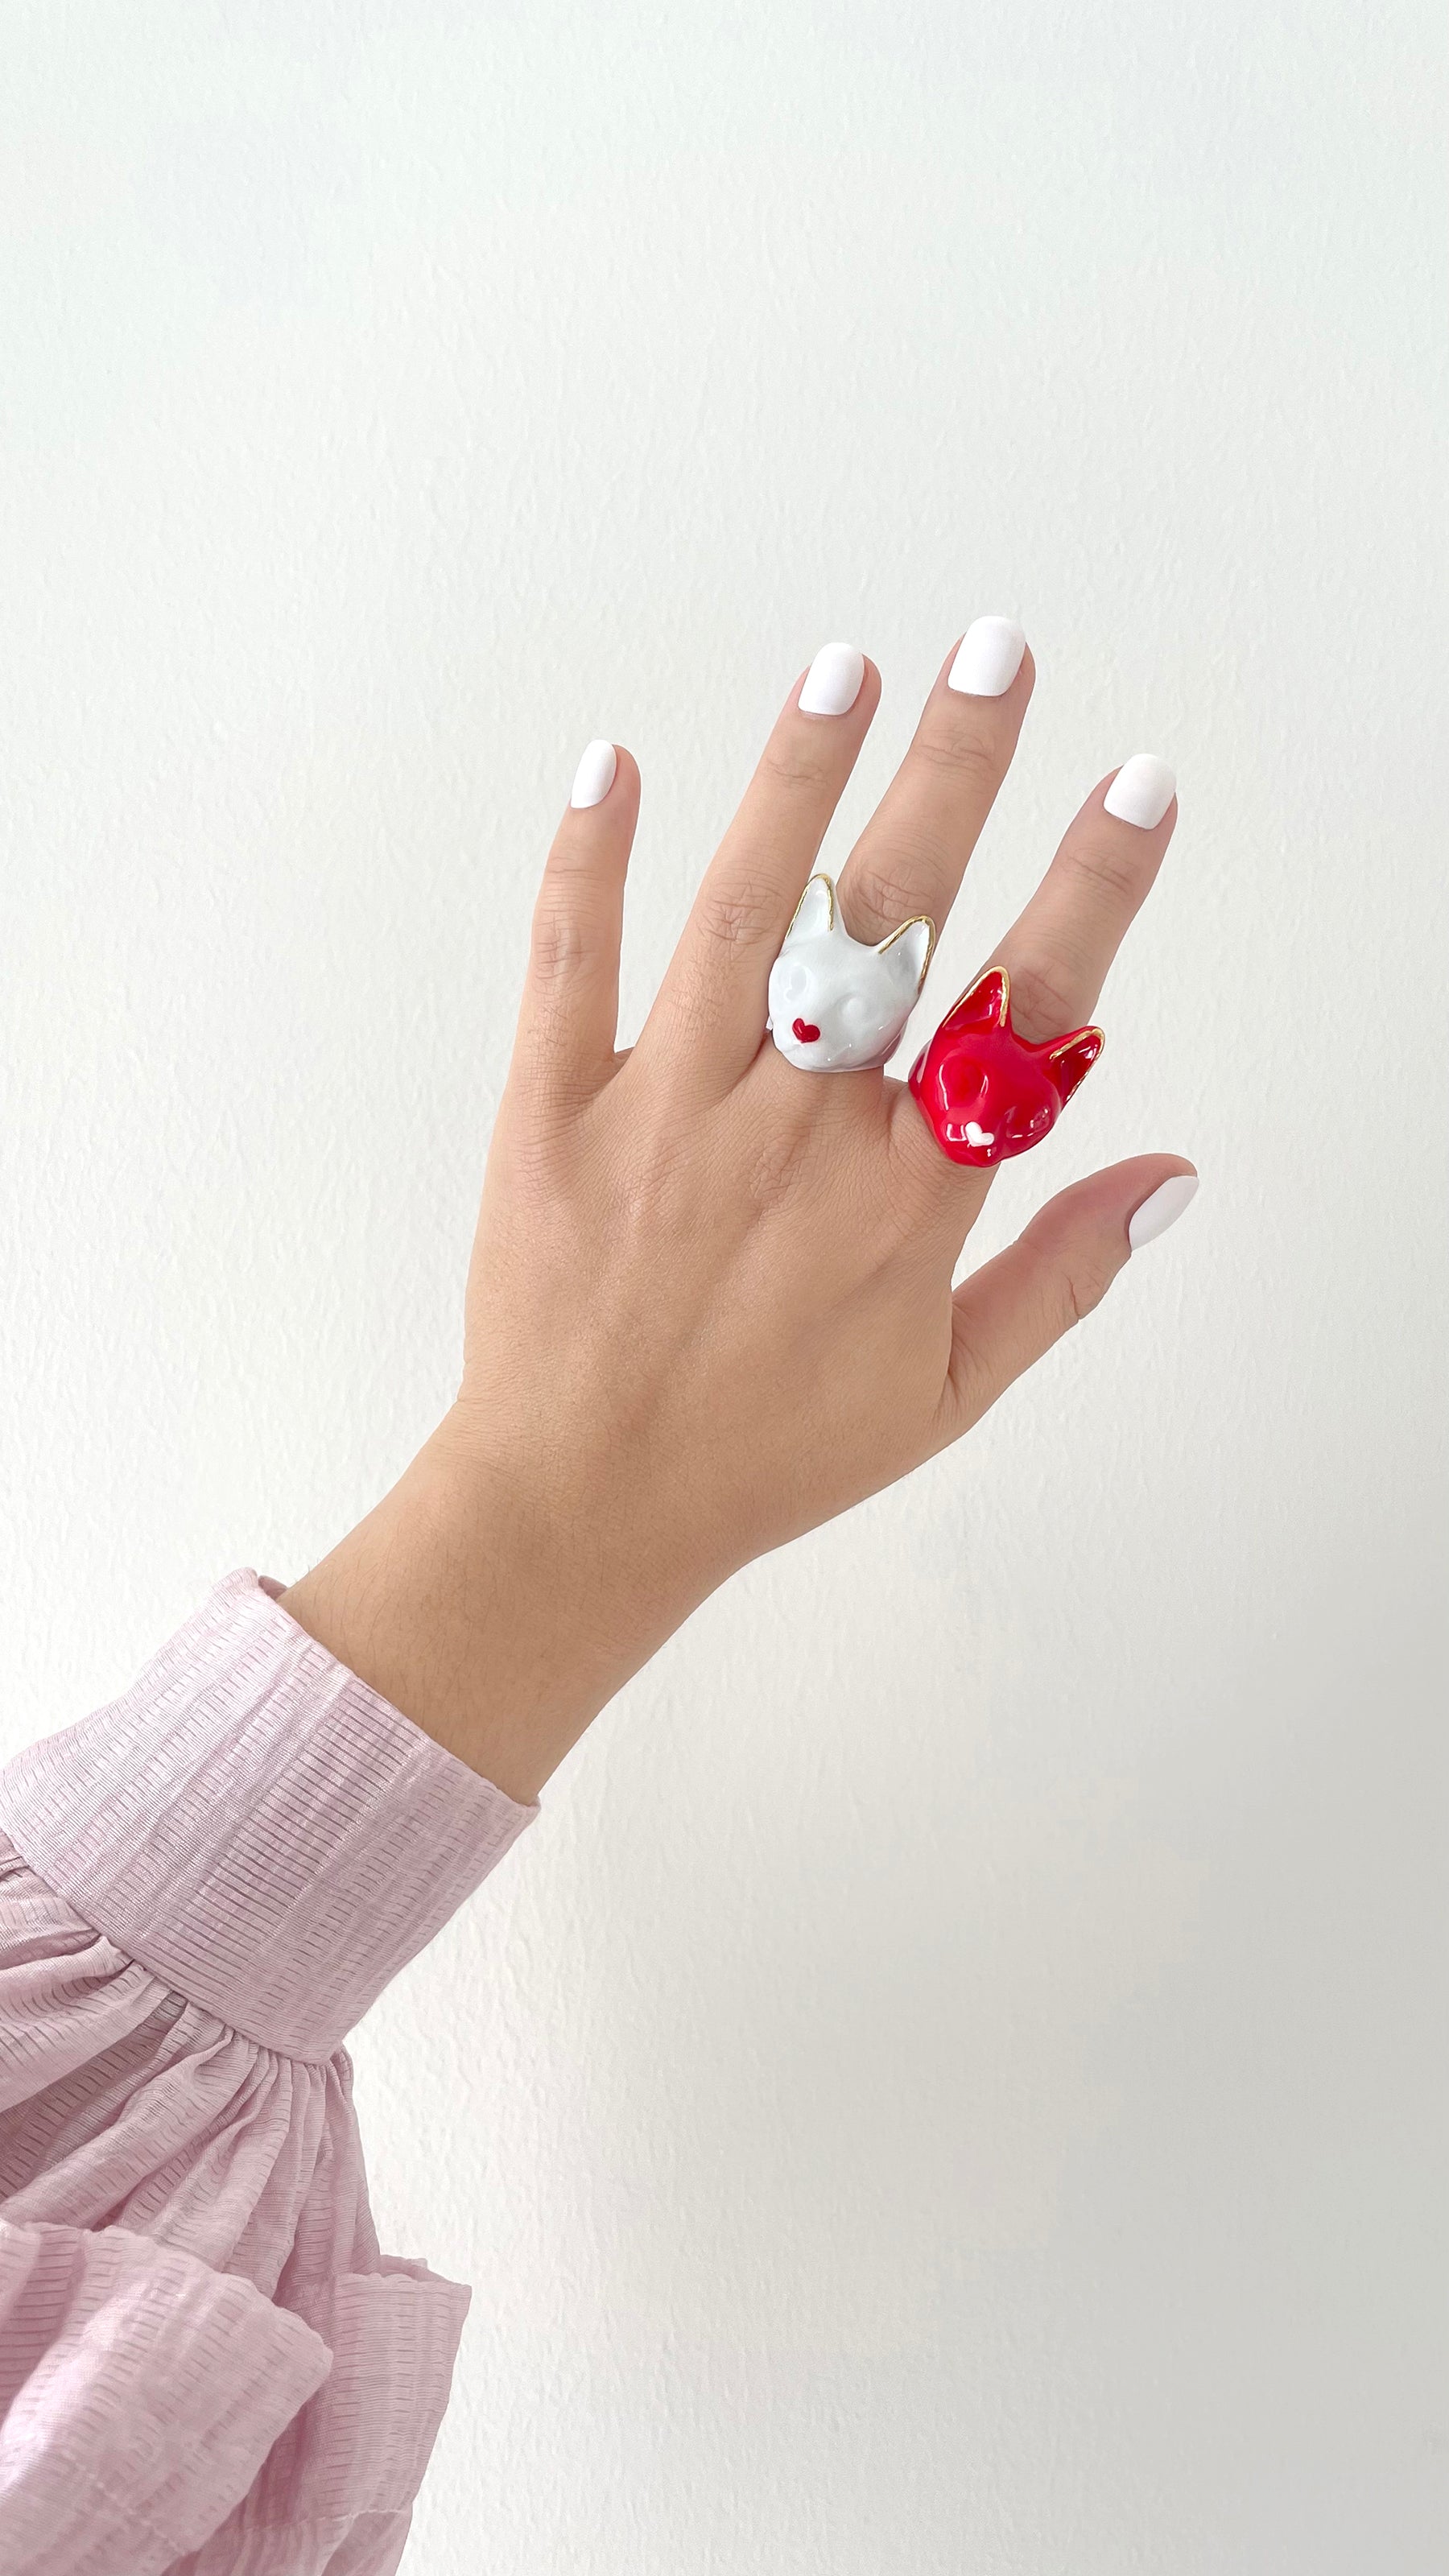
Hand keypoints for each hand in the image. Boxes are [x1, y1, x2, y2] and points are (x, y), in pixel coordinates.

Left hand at [282, 630, 1193, 1800]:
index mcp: (904, 1197)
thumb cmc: (768, 1453)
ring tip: (846, 670)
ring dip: (797, 781)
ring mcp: (668, 1108)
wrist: (582, 1507)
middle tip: (998, 655)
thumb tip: (1165, 1172)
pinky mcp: (553, 1110)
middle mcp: (796, 1131)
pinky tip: (616, 765)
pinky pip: (571, 964)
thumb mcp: (944, 1392)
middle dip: (954, 774)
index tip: (1136, 789)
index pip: (1024, 1008)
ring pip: (746, 913)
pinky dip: (589, 862)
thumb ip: (1061, 1274)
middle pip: (893, 921)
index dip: (1091, 888)